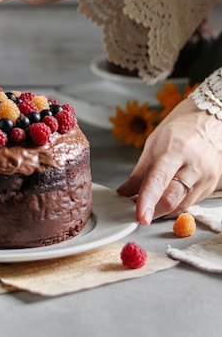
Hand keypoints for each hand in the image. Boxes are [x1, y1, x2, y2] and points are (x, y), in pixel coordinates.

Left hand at [117, 97, 221, 224]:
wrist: (208, 119)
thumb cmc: (180, 127)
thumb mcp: (153, 143)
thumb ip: (139, 172)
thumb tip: (125, 193)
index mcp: (175, 149)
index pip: (158, 180)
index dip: (148, 201)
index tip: (140, 217)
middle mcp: (194, 165)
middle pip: (172, 199)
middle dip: (152, 211)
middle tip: (137, 212)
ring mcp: (205, 177)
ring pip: (180, 206)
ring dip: (162, 210)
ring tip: (149, 204)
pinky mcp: (211, 186)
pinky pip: (189, 203)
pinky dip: (174, 204)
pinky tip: (166, 197)